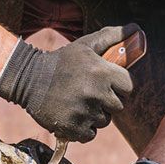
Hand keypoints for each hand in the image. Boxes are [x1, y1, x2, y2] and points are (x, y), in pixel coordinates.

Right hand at [0, 25, 136, 142]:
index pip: (128, 87)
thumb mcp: (85, 44)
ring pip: (104, 121)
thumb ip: (111, 37)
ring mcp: (84, 112)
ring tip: (80, 104)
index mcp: (102, 73)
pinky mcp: (73, 128)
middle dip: (107, 102)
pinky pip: (90, 135)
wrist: (29, 80)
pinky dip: (84, 129)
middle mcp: (96, 94)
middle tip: (91, 94)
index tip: (107, 84)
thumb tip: (134, 28)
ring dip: (95, 116)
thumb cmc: (61, 61)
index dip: (119, 86)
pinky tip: (74, 116)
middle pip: (118, 106)